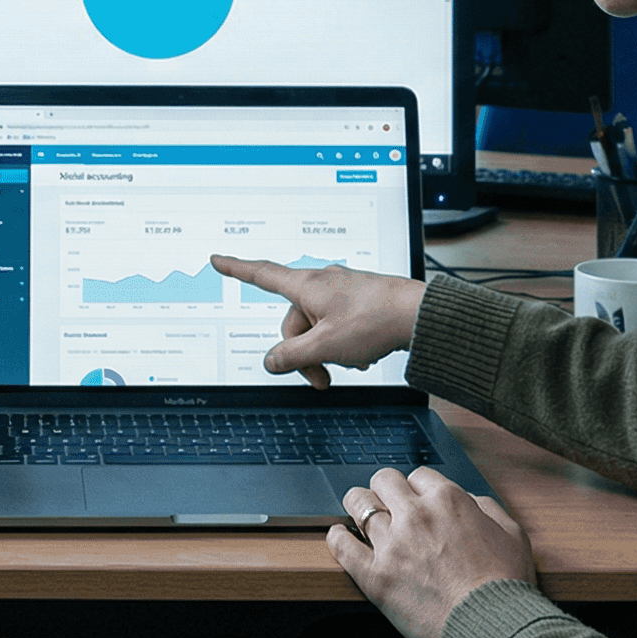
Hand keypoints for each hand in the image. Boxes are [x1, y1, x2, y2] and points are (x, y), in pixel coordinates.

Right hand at [208, 257, 423, 389]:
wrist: (418, 315)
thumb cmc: (374, 321)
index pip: (262, 275)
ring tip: (350, 362)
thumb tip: (271, 361)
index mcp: (306, 285)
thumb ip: (292, 355)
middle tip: (321, 377)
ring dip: (327, 351)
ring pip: (317, 328)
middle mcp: (321, 283)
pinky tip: (361, 355)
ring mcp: (341, 292)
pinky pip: (337, 326)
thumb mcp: (325, 345)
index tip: (218, 260)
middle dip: (304, 352)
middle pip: (293, 321)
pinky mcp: (359, 302)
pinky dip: (344, 344)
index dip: (237, 269)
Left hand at [330, 467, 536, 637]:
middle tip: (385, 502)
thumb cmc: (506, 587)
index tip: (416, 499)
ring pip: (359, 504)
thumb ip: (488, 509)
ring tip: (357, 512)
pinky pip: (342, 546)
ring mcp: (392, 544)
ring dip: (358, 506)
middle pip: (384, 480)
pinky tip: (339, 536)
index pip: (420, 475)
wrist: (492, 629)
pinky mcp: (375, 575)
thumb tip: (471, 501)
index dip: (417, 487)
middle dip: (385, 489)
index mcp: (449, 501)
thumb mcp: (513, 536)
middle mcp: (416, 515)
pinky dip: (337, 537)